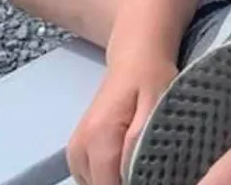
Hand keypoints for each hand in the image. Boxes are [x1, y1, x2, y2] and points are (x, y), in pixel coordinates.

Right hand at [65, 54, 177, 184]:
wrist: (134, 58)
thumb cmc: (150, 77)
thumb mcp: (156, 102)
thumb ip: (140, 139)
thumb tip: (131, 175)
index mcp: (99, 136)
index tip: (153, 174)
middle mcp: (79, 147)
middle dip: (125, 182)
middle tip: (150, 164)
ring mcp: (74, 150)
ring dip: (115, 179)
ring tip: (139, 159)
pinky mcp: (76, 151)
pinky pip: (91, 178)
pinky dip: (107, 176)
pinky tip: (124, 161)